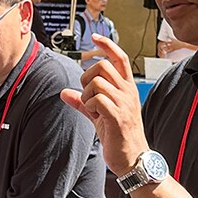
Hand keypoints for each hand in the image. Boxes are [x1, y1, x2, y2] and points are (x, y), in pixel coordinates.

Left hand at [60, 36, 148, 176]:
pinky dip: (90, 105)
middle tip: (87, 95)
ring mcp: (124, 104)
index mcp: (127, 89)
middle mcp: (128, 92)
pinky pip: (98, 100)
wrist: (133, 159)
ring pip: (97, 82)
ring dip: (87, 95)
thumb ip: (83, 102)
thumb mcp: (99, 115)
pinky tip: (96, 116)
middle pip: (103, 66)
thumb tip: (64, 92)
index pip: (120, 58)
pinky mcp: (118, 117)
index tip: (95, 38)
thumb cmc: (119, 136)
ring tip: (93, 109)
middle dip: (88, 77)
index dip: (108, 45)